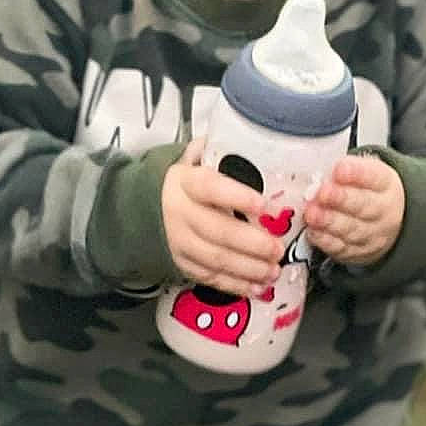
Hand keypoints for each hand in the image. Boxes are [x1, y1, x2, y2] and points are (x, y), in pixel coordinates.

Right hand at [161, 138, 280, 297]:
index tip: (265, 206)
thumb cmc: (188, 181)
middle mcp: (180, 212)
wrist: (147, 205)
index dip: (238, 197)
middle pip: (217, 231)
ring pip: (215, 259)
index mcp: (187, 181)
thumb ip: (221, 152)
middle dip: (251, 243)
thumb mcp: (197, 159)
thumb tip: (259, 137)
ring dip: (248, 268)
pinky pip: (209, 278)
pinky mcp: (181, 263)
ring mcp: (179, 241)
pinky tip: (258, 288)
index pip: (212, 188)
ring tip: (274, 271)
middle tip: (278, 249)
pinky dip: (235, 285)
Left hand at [303, 155, 404, 266]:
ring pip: (351, 229)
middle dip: (340, 199)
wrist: (386, 220)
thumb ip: (344, 168)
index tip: (340, 169)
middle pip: (363, 205)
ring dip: (329, 221)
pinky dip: (325, 240)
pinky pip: (342, 248)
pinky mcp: (358, 252)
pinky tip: (313, 231)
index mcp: (385, 184)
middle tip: (322, 193)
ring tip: (312, 213)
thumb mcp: (364, 169)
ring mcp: (372, 234)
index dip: (356, 173)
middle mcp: (383, 211)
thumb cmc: (368, 190)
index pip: (374, 177)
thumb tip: (321, 170)